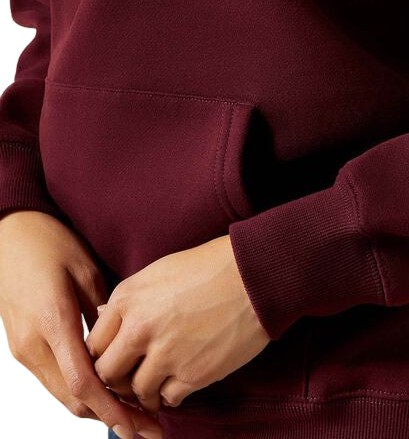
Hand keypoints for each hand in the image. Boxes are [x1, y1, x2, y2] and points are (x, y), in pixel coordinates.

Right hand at [0, 210, 161, 438]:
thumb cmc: (50, 244)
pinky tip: (111, 390)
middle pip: (72, 399)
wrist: (10, 236)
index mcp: (52, 322)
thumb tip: (125, 340)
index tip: (137, 425)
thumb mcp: (85, 270)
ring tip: (137, 413)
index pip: (82, 381)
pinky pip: (55, 380)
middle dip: (111, 417)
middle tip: (148, 426)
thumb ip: (103, 311)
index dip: (111, 409)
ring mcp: (25, 349)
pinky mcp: (24, 348)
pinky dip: (83, 392)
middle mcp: (34, 345)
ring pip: (62, 394)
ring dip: (97, 408)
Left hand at [86, 234, 269, 412]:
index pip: (94, 344)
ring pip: (137, 391)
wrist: (257, 274)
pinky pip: (168, 399)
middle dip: (120, 377)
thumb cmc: (215, 265)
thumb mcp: (162, 270)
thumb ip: (131, 300)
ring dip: (147, 389)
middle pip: (108, 373)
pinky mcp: (193, 374)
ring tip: (162, 378)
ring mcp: (166, 354)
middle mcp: (140, 328)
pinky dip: (173, 394)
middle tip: (135, 374)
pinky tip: (183, 378)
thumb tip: (105, 318)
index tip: (118, 356)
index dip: (106, 353)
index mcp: (129, 298)